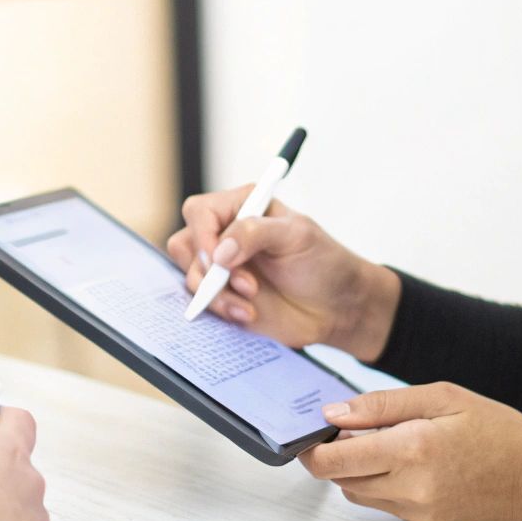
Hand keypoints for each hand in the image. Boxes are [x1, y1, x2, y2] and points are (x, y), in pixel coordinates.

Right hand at [164, 185, 401, 361]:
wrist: (337, 307)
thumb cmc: (323, 263)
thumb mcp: (297, 236)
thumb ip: (256, 232)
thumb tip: (220, 250)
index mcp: (243, 206)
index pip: (200, 212)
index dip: (202, 235)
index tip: (219, 260)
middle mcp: (227, 234)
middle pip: (184, 243)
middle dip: (208, 269)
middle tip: (246, 284)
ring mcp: (222, 267)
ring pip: (190, 276)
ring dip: (216, 294)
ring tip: (251, 304)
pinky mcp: (223, 296)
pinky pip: (202, 302)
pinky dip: (221, 309)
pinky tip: (248, 314)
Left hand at [298, 383, 521, 520]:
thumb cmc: (496, 430)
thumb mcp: (442, 397)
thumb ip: (381, 406)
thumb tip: (333, 414)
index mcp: (412, 449)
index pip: (333, 462)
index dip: (312, 449)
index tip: (311, 434)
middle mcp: (411, 489)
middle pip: (340, 481)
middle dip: (337, 456)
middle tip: (356, 431)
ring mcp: (420, 514)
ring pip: (361, 495)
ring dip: (361, 471)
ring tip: (394, 445)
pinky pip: (389, 507)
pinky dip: (389, 486)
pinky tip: (418, 466)